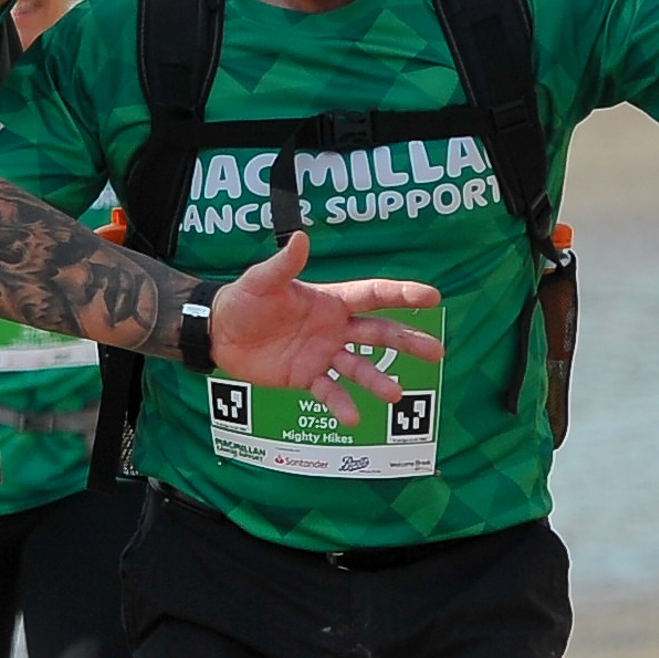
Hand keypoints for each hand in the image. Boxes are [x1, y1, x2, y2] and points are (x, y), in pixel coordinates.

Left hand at [204, 233, 442, 423]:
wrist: (221, 333)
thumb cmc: (243, 300)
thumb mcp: (262, 281)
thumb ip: (284, 264)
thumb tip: (302, 238)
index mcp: (331, 300)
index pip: (374, 295)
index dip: (403, 295)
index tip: (432, 297)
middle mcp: (334, 328)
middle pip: (379, 333)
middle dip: (408, 341)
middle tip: (437, 352)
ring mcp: (323, 354)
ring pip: (359, 368)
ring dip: (378, 381)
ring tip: (395, 395)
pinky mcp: (307, 377)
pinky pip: (329, 392)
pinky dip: (341, 405)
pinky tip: (355, 419)